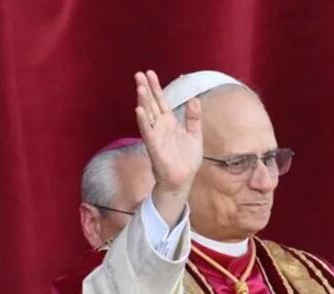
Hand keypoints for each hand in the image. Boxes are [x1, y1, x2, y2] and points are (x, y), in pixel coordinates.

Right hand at [134, 70, 201, 222]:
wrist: (183, 180)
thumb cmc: (186, 159)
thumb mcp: (195, 135)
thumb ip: (194, 118)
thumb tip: (194, 99)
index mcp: (169, 122)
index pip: (160, 101)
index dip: (155, 87)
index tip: (150, 73)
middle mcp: (160, 127)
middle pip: (151, 104)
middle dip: (145, 89)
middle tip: (138, 74)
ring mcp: (156, 136)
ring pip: (147, 115)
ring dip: (142, 101)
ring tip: (139, 87)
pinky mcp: (154, 147)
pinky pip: (147, 132)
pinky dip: (143, 121)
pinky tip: (138, 110)